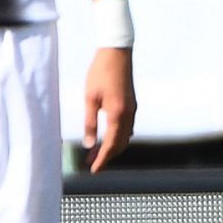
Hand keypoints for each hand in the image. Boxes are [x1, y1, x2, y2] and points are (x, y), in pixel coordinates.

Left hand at [82, 47, 135, 171]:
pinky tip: (107, 136)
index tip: (93, 170)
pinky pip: (127, 127)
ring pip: (125, 136)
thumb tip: (89, 143)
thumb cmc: (100, 73)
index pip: (111, 145)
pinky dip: (118, 136)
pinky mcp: (131, 104)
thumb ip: (90, 122)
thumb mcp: (90, 98)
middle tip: (91, 164)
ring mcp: (132, 109)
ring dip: (112, 147)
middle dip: (107, 156)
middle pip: (121, 144)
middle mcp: (129, 114)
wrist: (117, 53)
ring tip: (95, 152)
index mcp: (118, 114)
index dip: (102, 159)